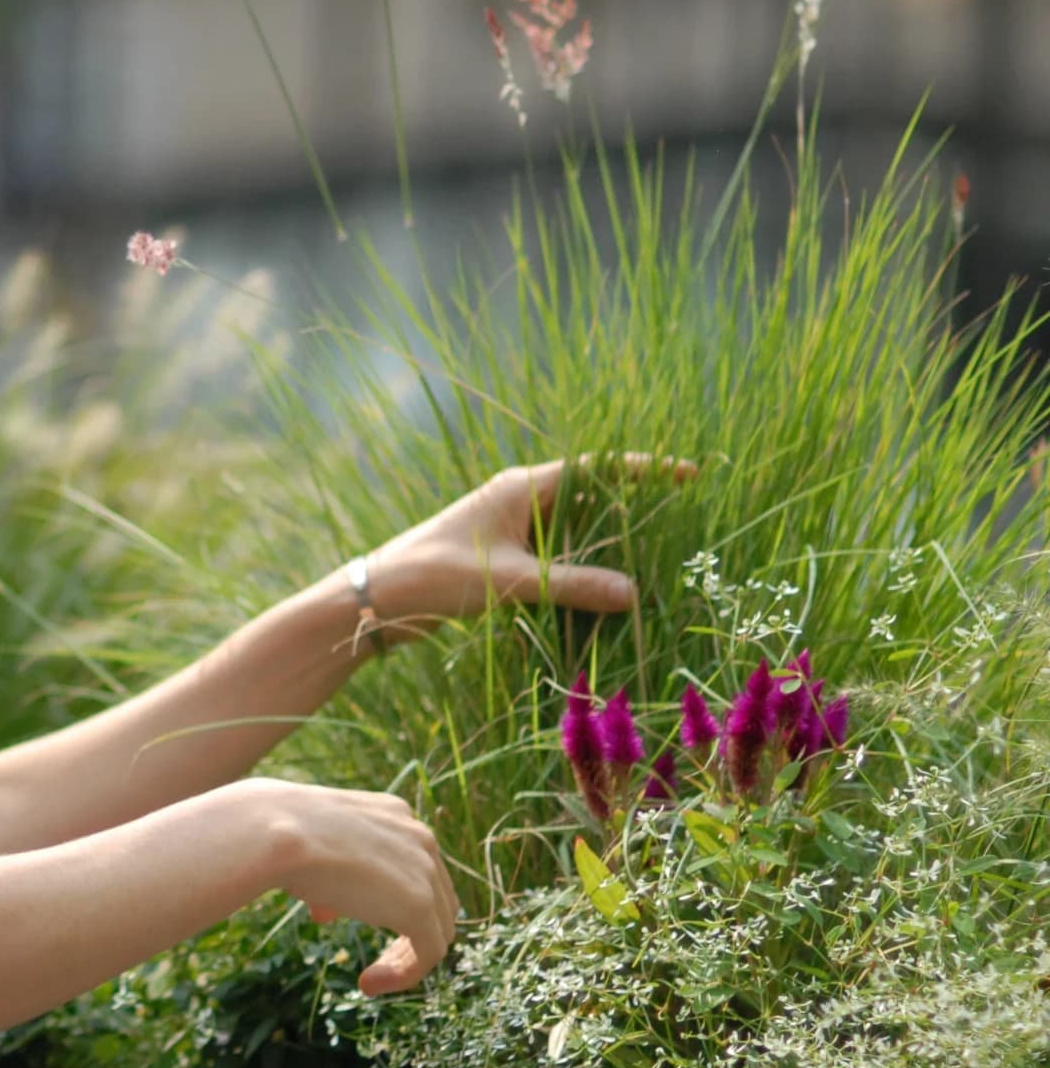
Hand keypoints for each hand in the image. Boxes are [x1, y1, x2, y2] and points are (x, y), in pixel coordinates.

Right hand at [238, 776, 457, 996]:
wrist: (273, 833)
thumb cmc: (275, 834)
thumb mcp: (308, 848)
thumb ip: (329, 873)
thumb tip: (326, 908)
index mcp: (394, 814)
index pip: (411, 865)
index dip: (382, 898)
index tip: (333, 915)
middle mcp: (418, 836)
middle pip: (436, 898)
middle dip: (401, 930)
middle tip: (371, 959)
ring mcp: (424, 871)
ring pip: (437, 928)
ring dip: (404, 958)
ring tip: (370, 979)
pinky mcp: (419, 906)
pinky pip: (429, 953)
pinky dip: (403, 975)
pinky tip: (368, 984)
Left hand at [366, 453, 695, 638]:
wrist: (379, 598)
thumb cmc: (436, 574)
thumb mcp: (511, 580)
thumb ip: (571, 586)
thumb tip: (632, 593)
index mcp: (520, 488)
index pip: (594, 470)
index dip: (642, 471)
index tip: (687, 473)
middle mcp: (517, 502)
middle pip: (587, 499)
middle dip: (631, 510)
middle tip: (681, 524)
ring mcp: (509, 531)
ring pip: (571, 532)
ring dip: (605, 546)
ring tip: (656, 560)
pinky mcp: (500, 559)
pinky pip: (553, 558)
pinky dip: (579, 570)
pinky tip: (605, 592)